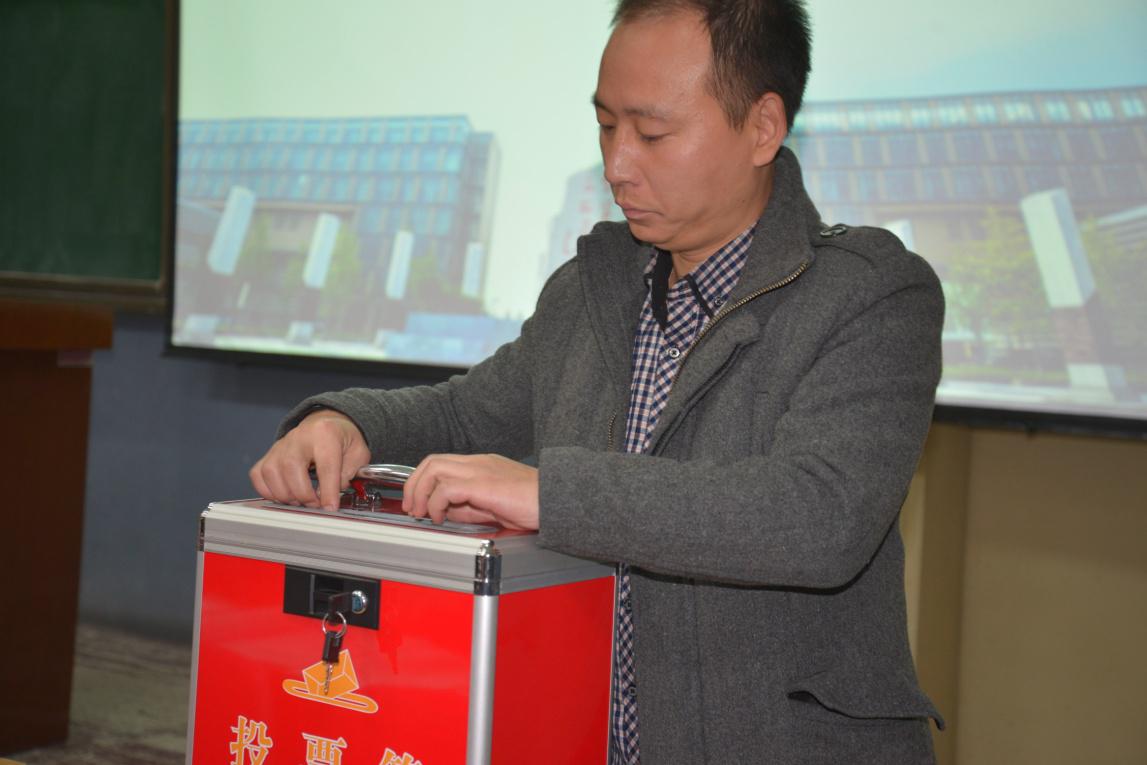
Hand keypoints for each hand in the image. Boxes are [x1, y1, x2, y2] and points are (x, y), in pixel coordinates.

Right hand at [249, 410, 370, 510]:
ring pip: (272, 472)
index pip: (326, 465)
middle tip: (315, 505)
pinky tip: (284, 495)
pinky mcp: (269, 454)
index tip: (330, 508)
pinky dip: (268, 491)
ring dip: (285, 495)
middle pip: (291, 467)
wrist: (327, 423)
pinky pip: (258, 475)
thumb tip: (330, 496)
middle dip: (303, 494)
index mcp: (326, 433)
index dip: (328, 490)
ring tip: (301, 501)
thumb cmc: (342, 439)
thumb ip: (349, 474)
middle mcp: (299, 436)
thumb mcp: (358, 452)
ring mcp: (281, 445)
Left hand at [402, 454, 538, 529]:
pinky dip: (436, 502)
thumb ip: (469, 506)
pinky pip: (446, 487)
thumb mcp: (494, 506)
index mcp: (482, 465)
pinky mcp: (483, 483)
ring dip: (420, 492)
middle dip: (414, 485)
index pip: (441, 463)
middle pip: (431, 461)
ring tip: (422, 513)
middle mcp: (478, 462)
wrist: (558, 501)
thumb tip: (446, 512)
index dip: (422, 482)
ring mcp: (480, 469)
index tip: (417, 504)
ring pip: (434, 468)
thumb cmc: (535, 505)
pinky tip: (440, 517)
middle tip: (412, 509)